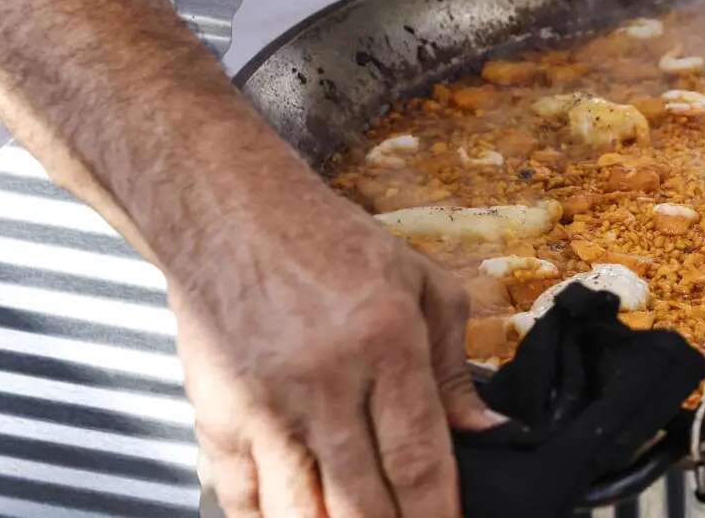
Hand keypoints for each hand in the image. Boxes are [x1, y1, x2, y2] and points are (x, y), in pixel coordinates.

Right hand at [172, 163, 501, 517]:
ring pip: (300, 513)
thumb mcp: (421, 285)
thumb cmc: (335, 246)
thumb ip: (454, 367)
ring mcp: (262, 408)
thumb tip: (488, 433)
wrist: (231, 216)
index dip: (437, 514)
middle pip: (361, 501)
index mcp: (384, 344)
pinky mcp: (216, 421)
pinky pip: (243, 503)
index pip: (416, 457)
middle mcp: (323, 383)